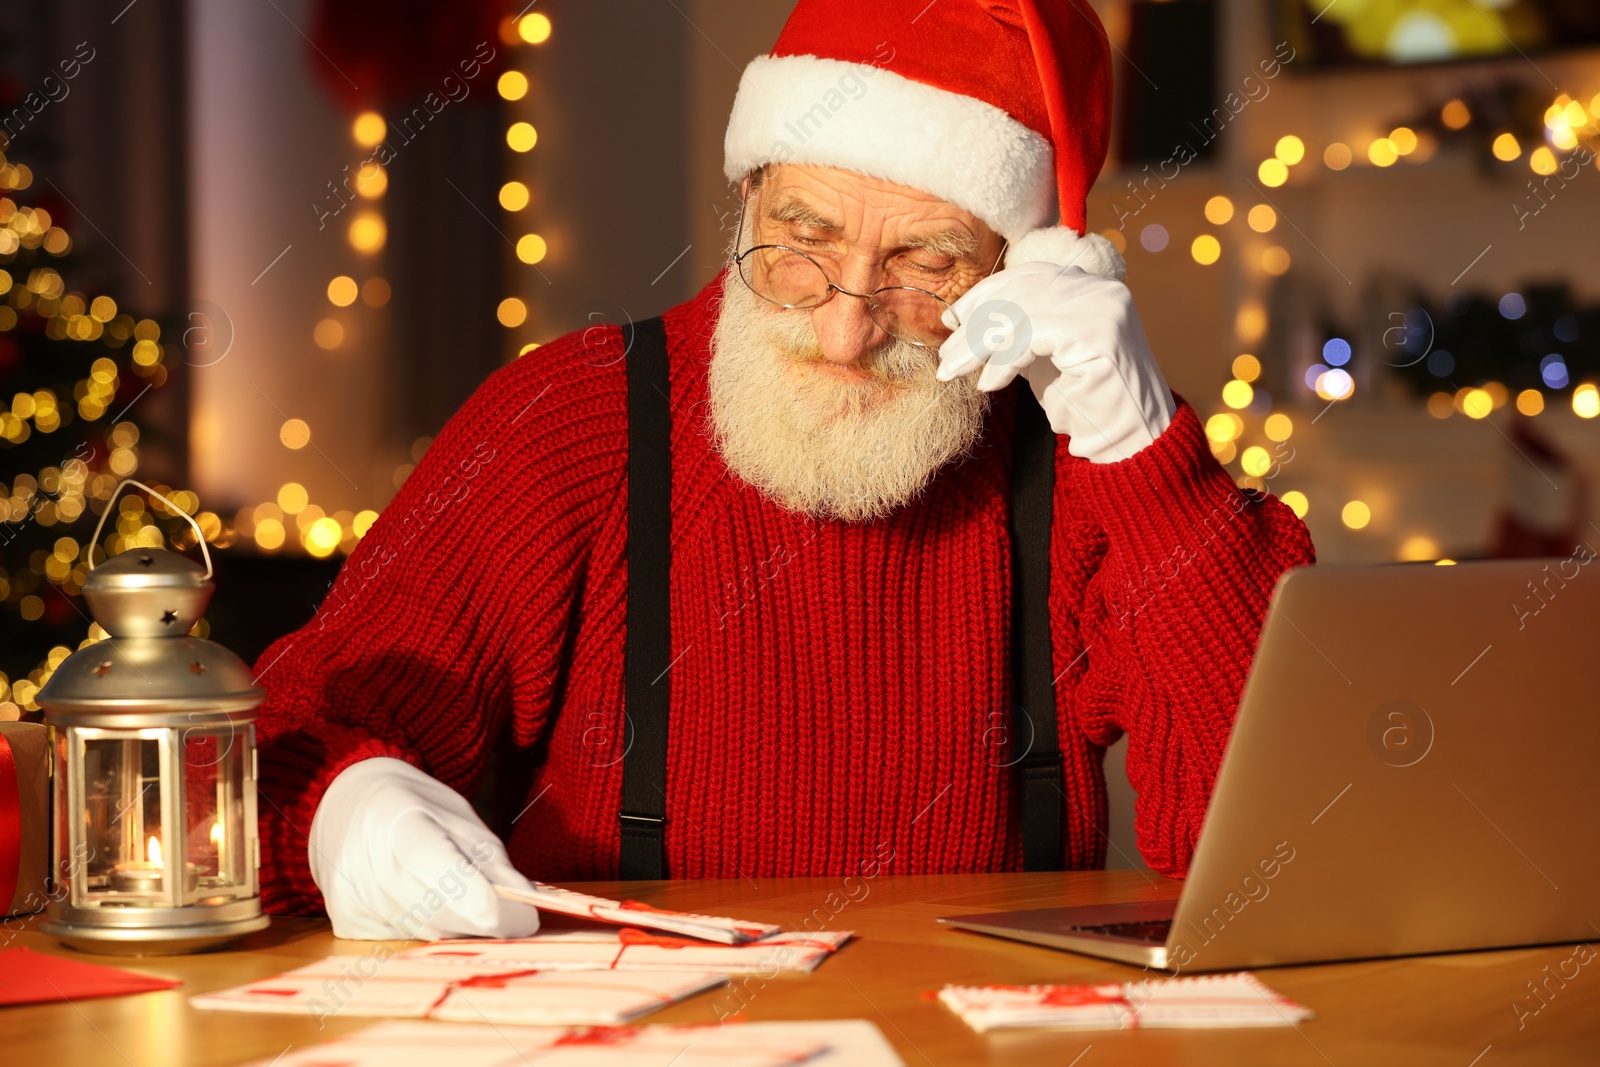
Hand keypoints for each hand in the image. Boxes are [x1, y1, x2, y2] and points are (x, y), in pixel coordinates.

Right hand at [308, 757, 540, 939]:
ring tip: (463, 898)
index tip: (526, 917)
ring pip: (430, 935)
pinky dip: (432, 931)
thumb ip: (493, 862)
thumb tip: (528, 904)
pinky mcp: (349, 927)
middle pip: (446, 917)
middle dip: (488, 922)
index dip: (494, 907)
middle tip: (509, 912)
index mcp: (403, 826)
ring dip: (461, 927)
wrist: (349, 806)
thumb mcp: (462, 819)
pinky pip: (408, 941)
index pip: (451, 880)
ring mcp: (355, 901)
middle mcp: (372, 867)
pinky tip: (429, 905)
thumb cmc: (417, 808)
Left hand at [936, 261, 1176, 462]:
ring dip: (977, 345)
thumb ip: (1017, 329)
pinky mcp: (1096, 333)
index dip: (984, 295)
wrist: (1131, 439)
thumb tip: (963, 317)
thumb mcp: (1043, 354)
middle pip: (1018, 292)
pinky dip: (1002, 362)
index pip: (1026, 276)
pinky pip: (1029, 337)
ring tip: (954, 371)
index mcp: (1089, 285)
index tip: (952, 319)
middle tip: (946, 355)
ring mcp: (1100, 307)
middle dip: (974, 323)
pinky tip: (990, 385)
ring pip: (1018, 313)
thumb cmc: (1085, 401)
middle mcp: (1098, 288)